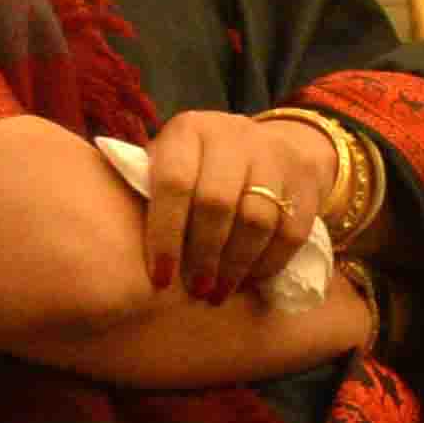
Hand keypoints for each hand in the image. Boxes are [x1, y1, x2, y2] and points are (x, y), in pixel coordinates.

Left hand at [130, 107, 323, 305]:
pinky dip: (268, 263)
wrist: (263, 146)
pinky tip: (249, 280)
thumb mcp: (168, 164)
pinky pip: (290, 231)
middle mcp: (232, 135)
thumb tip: (119, 250)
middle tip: (195, 289)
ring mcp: (273, 154)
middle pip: (217, 202)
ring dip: (236, 265)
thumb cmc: (196, 168)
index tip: (160, 278)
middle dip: (204, 254)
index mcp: (188, 130)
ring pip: (257, 219)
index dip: (165, 235)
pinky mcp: (304, 179)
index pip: (174, 183)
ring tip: (219, 292)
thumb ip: (147, 193)